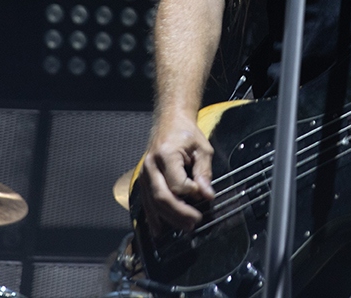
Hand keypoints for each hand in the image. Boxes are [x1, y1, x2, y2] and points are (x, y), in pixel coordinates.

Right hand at [139, 109, 215, 232]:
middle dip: (180, 213)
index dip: (191, 193)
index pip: (177, 183)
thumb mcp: (202, 148)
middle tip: (196, 221)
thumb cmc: (186, 134)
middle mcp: (151, 165)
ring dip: (169, 218)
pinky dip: (153, 217)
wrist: (169, 122)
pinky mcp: (143, 180)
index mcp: (166, 154)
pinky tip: (159, 229)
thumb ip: (204, 172)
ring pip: (153, 203)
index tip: (204, 194)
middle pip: (162, 197)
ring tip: (186, 227)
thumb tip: (207, 195)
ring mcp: (144, 174)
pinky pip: (146, 202)